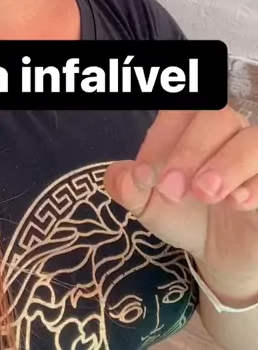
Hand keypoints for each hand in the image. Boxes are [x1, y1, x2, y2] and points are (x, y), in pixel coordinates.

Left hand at [104, 108, 257, 301]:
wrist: (220, 254)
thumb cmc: (185, 214)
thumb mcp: (148, 204)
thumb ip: (128, 188)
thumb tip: (120, 176)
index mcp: (190, 126)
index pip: (179, 110)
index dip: (160, 137)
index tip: (143, 175)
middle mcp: (227, 132)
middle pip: (217, 115)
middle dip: (191, 150)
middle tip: (172, 190)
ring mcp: (254, 156)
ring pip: (252, 139)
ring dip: (227, 163)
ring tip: (206, 193)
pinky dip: (255, 184)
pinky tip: (237, 203)